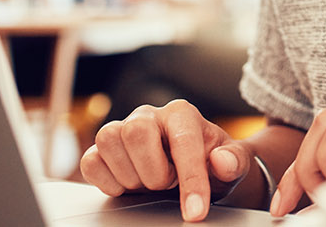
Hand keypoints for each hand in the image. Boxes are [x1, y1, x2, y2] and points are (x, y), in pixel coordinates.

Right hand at [81, 100, 253, 221]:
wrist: (192, 172)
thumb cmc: (212, 164)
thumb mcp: (233, 164)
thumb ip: (234, 161)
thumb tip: (221, 161)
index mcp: (182, 114)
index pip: (183, 141)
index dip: (190, 180)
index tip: (196, 211)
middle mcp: (149, 116)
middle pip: (136, 132)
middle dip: (154, 171)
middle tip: (168, 184)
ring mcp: (122, 130)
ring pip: (108, 141)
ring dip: (130, 175)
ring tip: (150, 183)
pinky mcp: (103, 150)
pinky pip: (90, 161)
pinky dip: (107, 181)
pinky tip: (128, 186)